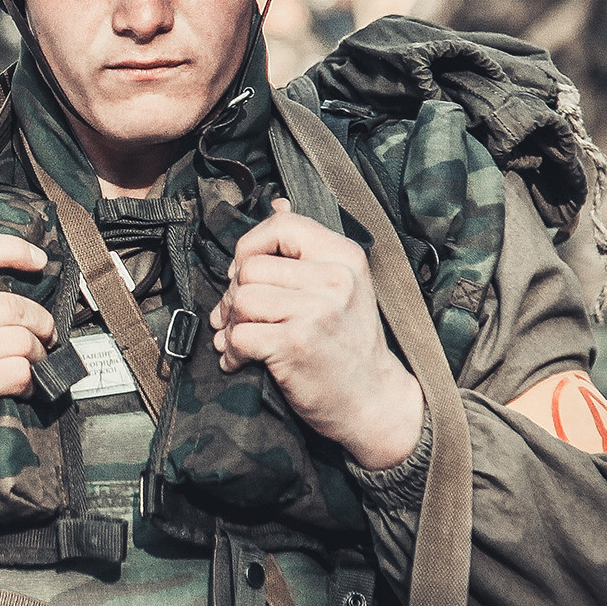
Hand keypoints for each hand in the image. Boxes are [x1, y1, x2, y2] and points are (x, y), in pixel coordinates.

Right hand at [0, 231, 54, 485]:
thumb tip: (2, 293)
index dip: (12, 248)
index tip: (37, 260)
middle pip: (12, 304)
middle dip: (40, 321)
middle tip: (44, 334)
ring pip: (21, 339)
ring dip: (36, 354)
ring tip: (30, 363)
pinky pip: (18, 371)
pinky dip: (29, 380)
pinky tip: (20, 387)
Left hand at [210, 200, 423, 470]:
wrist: (375, 401)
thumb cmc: (350, 344)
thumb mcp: (343, 287)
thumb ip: (308, 249)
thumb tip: (277, 204)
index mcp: (344, 256)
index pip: (280, 226)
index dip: (251, 248)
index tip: (247, 273)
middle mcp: (334, 278)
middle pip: (249, 267)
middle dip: (234, 294)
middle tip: (241, 316)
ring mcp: (316, 311)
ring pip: (240, 299)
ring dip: (231, 324)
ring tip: (241, 339)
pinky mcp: (296, 344)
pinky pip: (239, 335)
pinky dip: (232, 352)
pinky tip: (242, 361)